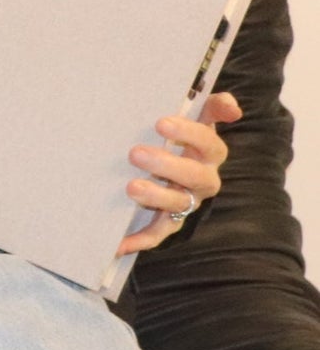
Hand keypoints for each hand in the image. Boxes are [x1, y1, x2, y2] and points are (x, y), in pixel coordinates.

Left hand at [116, 92, 240, 255]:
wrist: (165, 162)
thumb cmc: (177, 135)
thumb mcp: (193, 117)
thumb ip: (210, 107)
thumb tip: (229, 105)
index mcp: (208, 152)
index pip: (209, 142)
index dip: (188, 133)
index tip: (161, 122)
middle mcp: (202, 179)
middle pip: (195, 176)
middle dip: (167, 165)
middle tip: (135, 153)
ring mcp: (186, 202)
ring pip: (178, 204)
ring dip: (156, 197)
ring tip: (131, 188)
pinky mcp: (168, 222)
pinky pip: (157, 234)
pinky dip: (140, 240)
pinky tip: (119, 244)